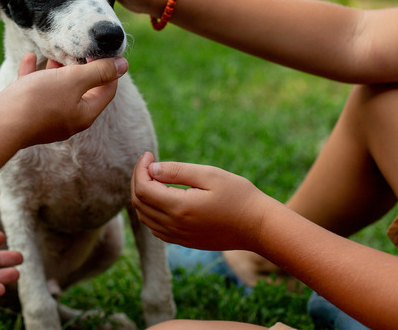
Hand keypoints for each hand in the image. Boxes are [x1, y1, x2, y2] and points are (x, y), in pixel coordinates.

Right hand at [0, 53, 127, 147]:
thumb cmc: (39, 101)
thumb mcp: (74, 80)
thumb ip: (99, 71)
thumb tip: (124, 65)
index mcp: (84, 114)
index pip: (107, 90)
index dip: (108, 69)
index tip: (99, 51)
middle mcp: (68, 120)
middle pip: (82, 91)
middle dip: (81, 68)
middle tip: (78, 49)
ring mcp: (46, 119)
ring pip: (57, 90)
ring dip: (58, 70)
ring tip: (56, 53)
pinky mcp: (27, 115)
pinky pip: (35, 91)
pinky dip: (35, 75)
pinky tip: (30, 57)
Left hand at [131, 152, 274, 251]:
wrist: (259, 227)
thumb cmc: (239, 196)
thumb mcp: (209, 175)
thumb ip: (177, 171)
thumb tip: (151, 168)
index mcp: (179, 207)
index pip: (143, 188)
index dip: (140, 169)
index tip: (148, 154)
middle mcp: (174, 226)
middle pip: (139, 203)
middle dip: (138, 180)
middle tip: (148, 163)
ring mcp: (178, 237)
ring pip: (145, 217)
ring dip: (142, 196)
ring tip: (152, 177)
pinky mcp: (184, 242)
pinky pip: (156, 228)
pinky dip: (150, 212)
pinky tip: (161, 197)